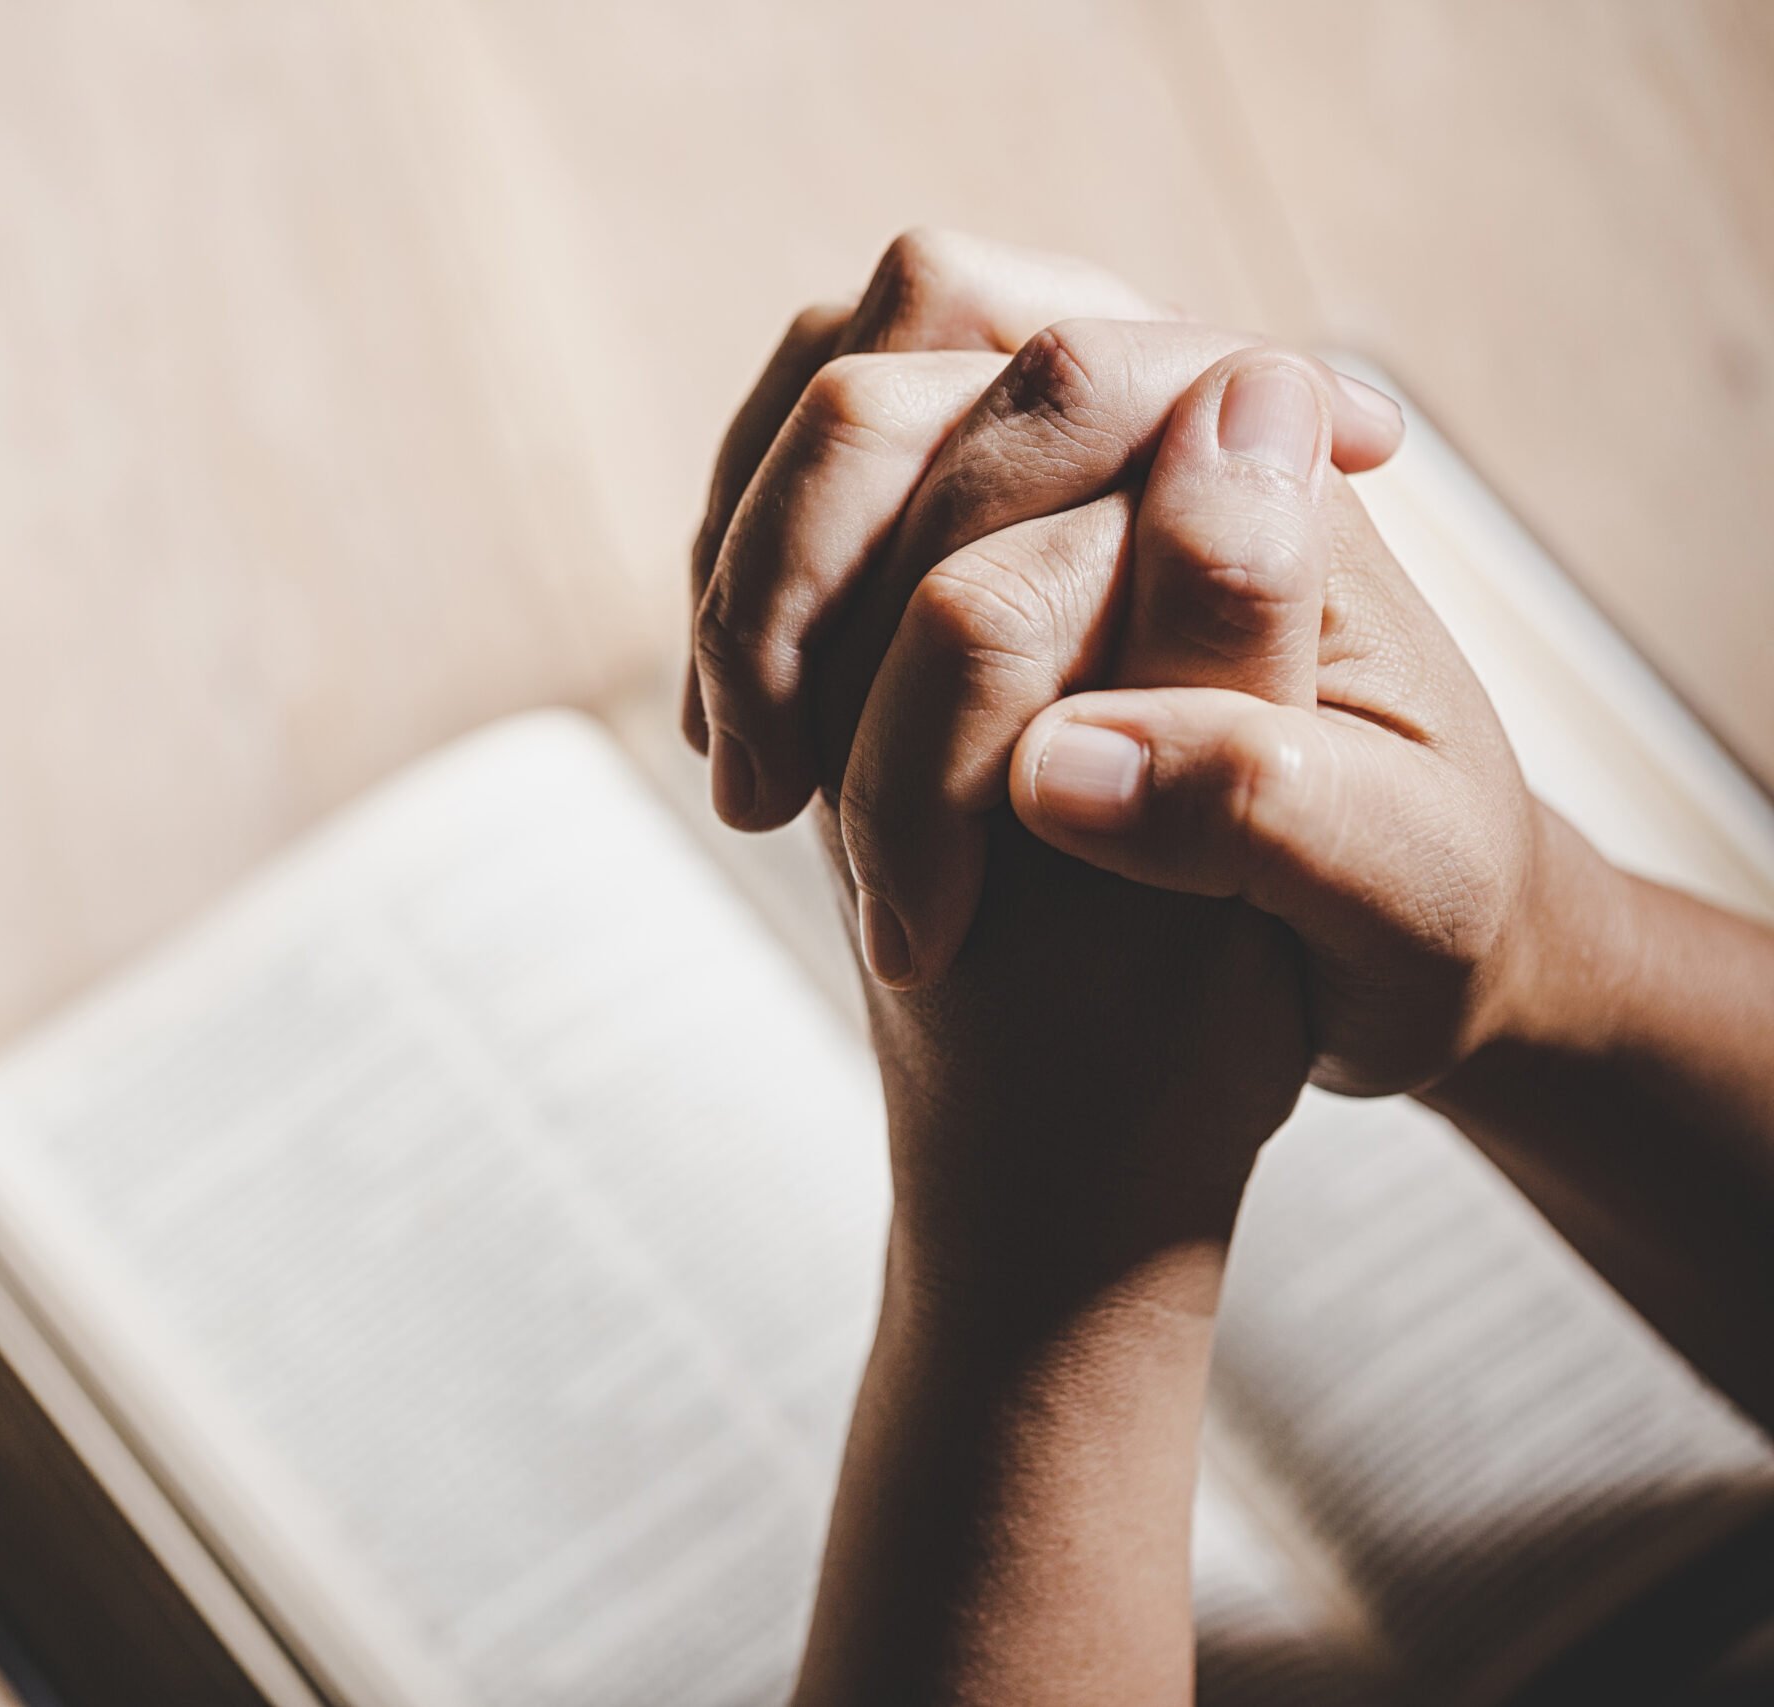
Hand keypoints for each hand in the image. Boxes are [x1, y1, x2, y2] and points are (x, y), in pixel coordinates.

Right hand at [711, 301, 1537, 1098]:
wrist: (1377, 944)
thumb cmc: (1416, 909)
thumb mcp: (1401, 882)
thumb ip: (1258, 799)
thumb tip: (1056, 764)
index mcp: (1272, 474)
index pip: (1066, 394)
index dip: (942, 583)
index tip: (900, 809)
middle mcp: (1139, 439)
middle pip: (892, 382)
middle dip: (793, 578)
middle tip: (777, 795)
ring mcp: (1030, 474)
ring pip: (822, 417)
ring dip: (749, 586)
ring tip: (754, 783)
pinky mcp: (956, 532)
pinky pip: (791, 489)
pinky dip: (743, 599)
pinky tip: (748, 741)